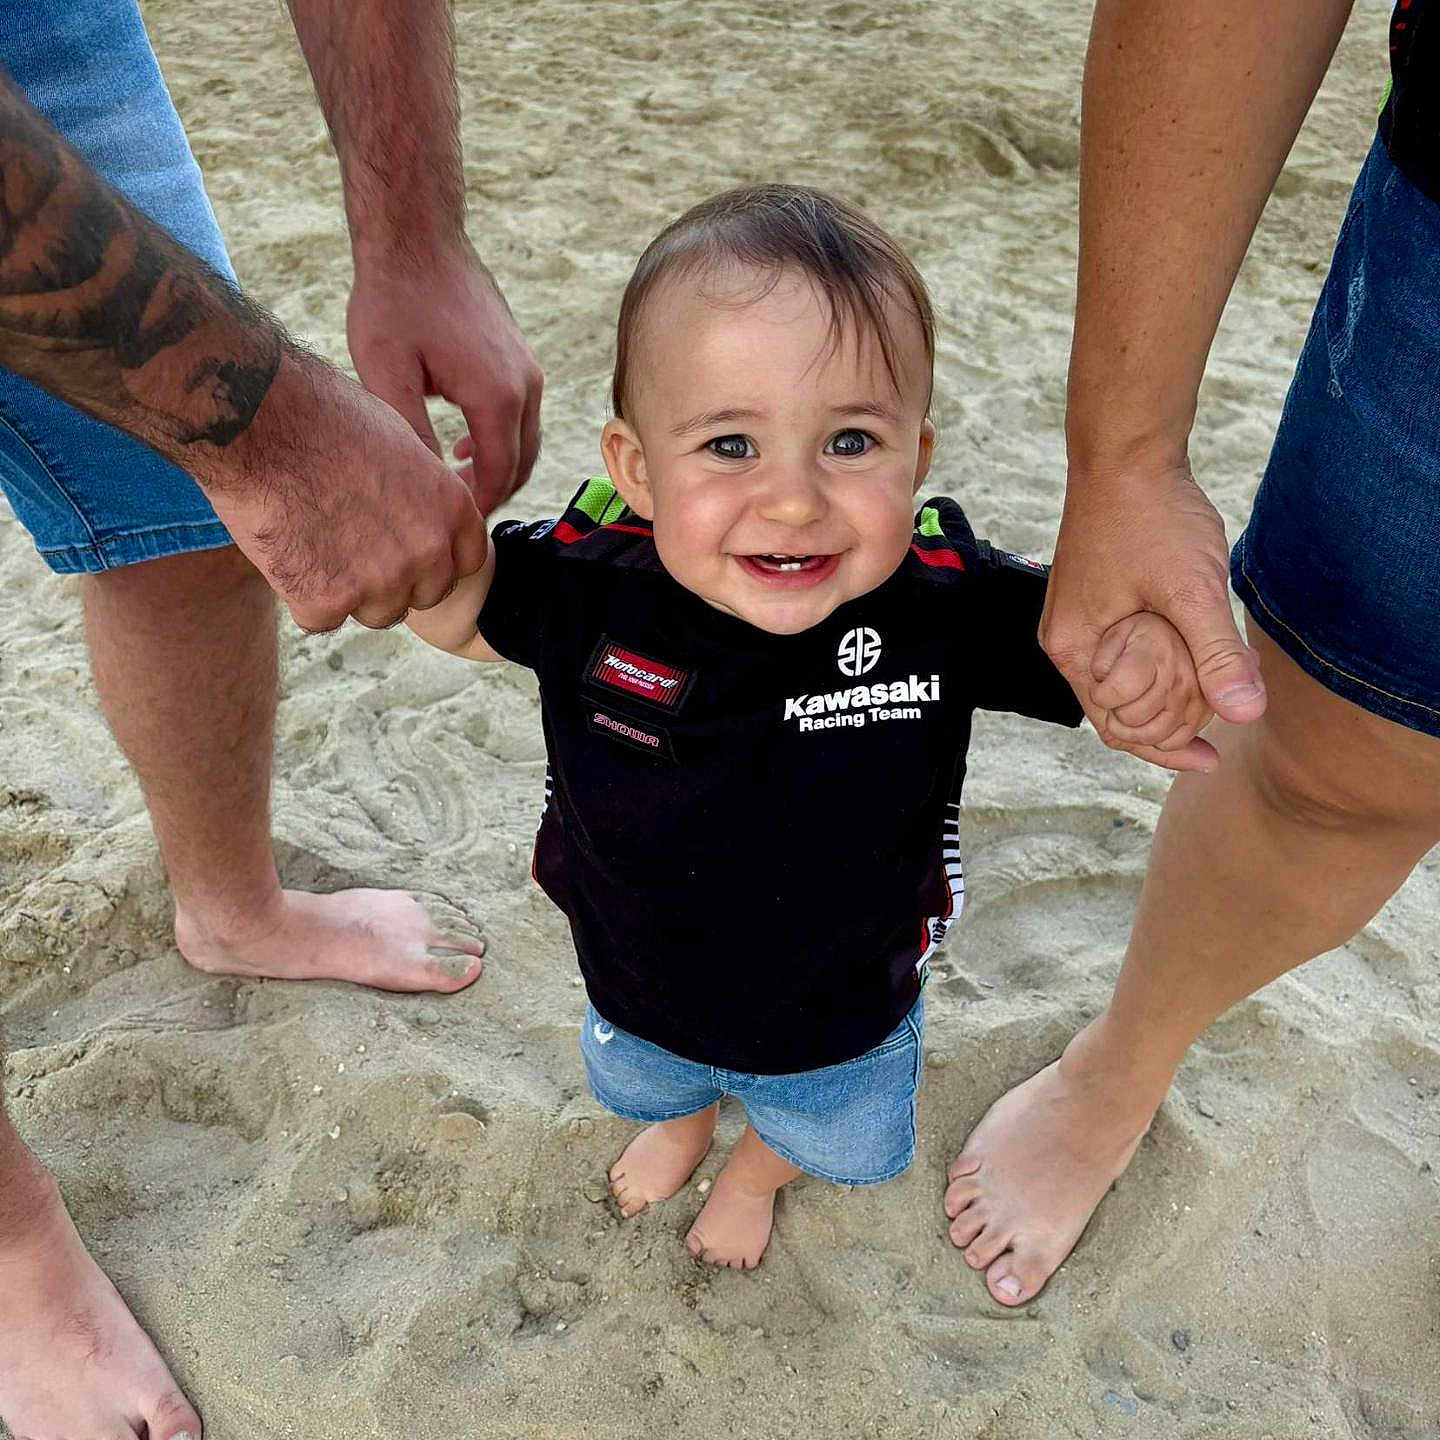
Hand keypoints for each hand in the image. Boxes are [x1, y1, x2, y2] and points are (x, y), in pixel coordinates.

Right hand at [201, 355, 488, 631]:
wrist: (257, 418)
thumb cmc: (322, 415)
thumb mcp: (401, 443)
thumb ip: (424, 495)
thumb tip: (426, 518)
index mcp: (452, 509)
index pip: (464, 563)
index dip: (432, 559)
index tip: (404, 546)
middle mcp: (427, 552)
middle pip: (423, 595)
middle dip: (394, 580)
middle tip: (349, 545)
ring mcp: (380, 582)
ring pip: (376, 613)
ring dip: (349, 591)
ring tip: (313, 540)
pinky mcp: (327, 601)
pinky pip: (322, 618)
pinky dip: (300, 594)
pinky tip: (284, 550)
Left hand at [347, 240, 542, 513]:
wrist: (417, 236)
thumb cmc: (393, 298)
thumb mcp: (386, 372)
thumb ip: (410, 433)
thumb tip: (424, 487)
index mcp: (497, 397)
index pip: (500, 477)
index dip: (475, 509)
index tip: (444, 525)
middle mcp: (525, 386)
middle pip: (523, 465)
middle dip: (491, 495)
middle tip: (449, 517)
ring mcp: (528, 370)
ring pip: (527, 442)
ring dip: (497, 469)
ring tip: (453, 486)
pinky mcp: (521, 357)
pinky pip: (522, 416)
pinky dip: (500, 442)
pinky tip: (462, 445)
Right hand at [1040, 458, 1266, 770]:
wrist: (1126, 454)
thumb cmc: (1150, 516)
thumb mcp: (1192, 589)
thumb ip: (1216, 654)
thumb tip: (1245, 714)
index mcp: (1077, 648)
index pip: (1115, 726)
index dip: (1164, 750)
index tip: (1211, 758)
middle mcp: (1068, 640)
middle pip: (1117, 709)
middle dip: (1168, 722)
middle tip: (1221, 717)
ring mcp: (1078, 619)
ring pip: (1124, 681)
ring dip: (1167, 692)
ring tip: (1215, 691)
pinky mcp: (1094, 601)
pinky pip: (1125, 654)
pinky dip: (1159, 664)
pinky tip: (1194, 657)